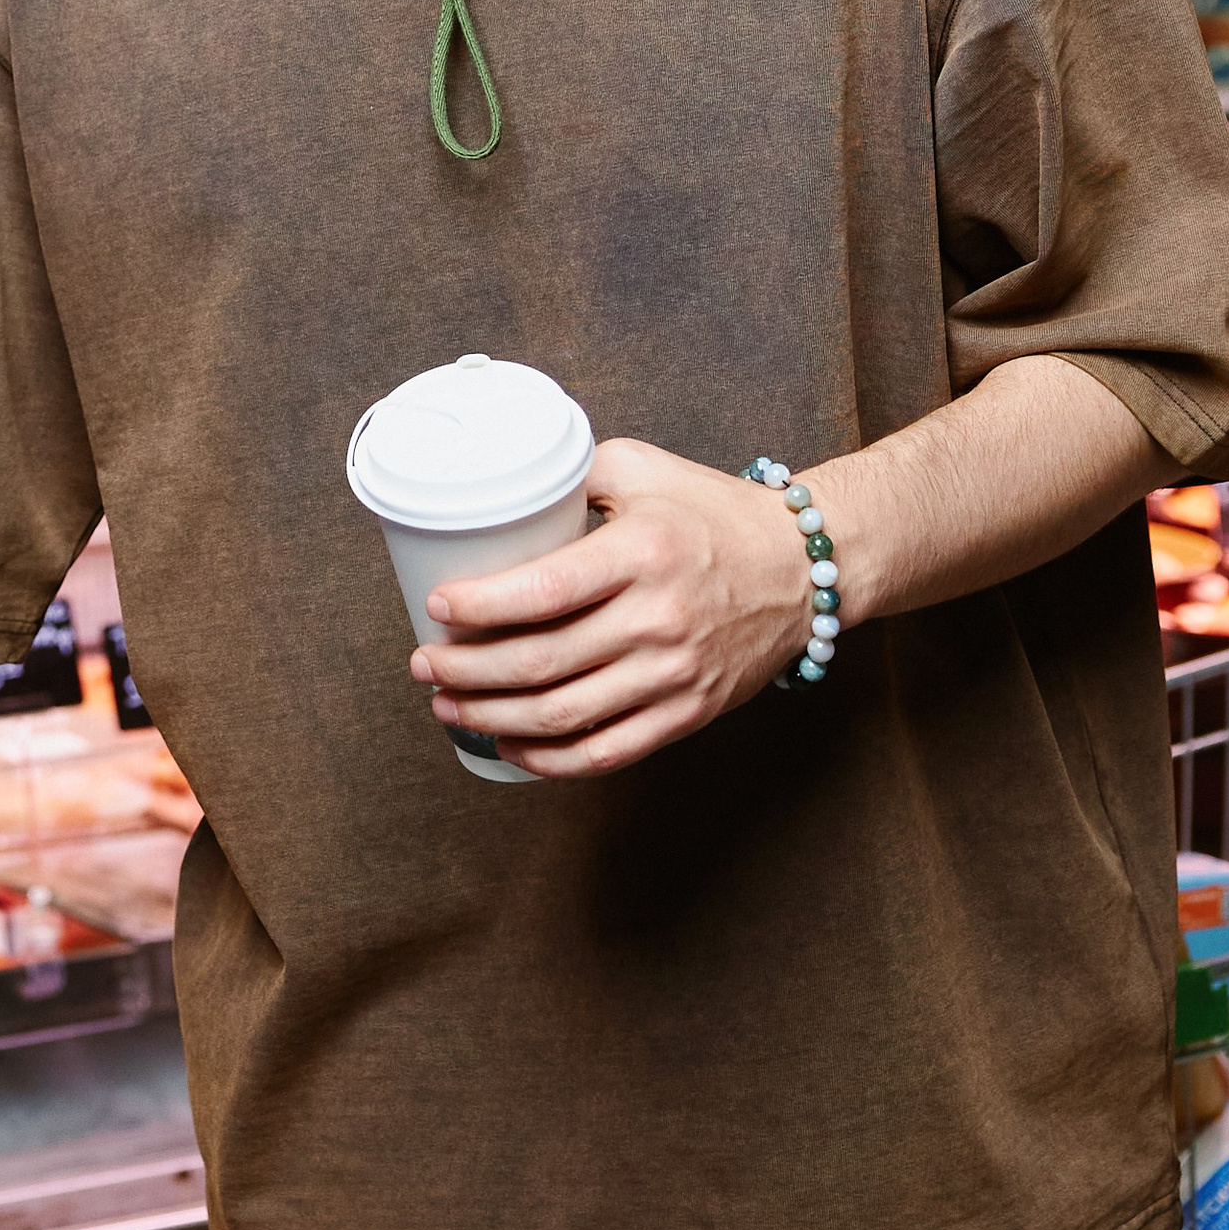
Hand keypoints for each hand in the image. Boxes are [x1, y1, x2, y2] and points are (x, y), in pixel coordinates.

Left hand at [410, 439, 814, 779]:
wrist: (805, 568)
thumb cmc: (715, 512)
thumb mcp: (644, 469)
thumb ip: (573, 472)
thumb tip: (501, 488)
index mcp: (642, 553)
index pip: (544, 591)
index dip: (480, 606)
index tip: (436, 607)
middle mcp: (657, 619)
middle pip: (540, 662)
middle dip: (466, 671)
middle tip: (423, 663)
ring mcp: (673, 674)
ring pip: (563, 715)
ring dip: (491, 718)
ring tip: (446, 705)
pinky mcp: (687, 713)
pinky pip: (607, 752)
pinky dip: (548, 760)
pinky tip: (507, 747)